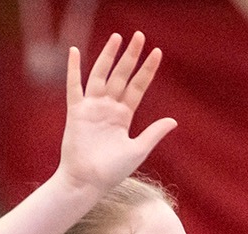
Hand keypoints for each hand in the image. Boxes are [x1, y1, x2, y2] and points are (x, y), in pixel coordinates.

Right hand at [55, 32, 176, 195]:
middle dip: (130, 56)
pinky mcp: (76, 112)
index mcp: (124, 116)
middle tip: (139, 36)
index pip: (138, 87)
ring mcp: (92, 108)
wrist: (87, 182)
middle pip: (121, 76)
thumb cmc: (111, 172)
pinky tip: (74, 51)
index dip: (147, 70)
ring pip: (101, 75)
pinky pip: (74, 86)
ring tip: (116, 37)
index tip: (157, 52)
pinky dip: (73, 69)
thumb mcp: (138, 151)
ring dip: (108, 56)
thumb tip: (174, 121)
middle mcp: (108, 108)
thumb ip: (153, 133)